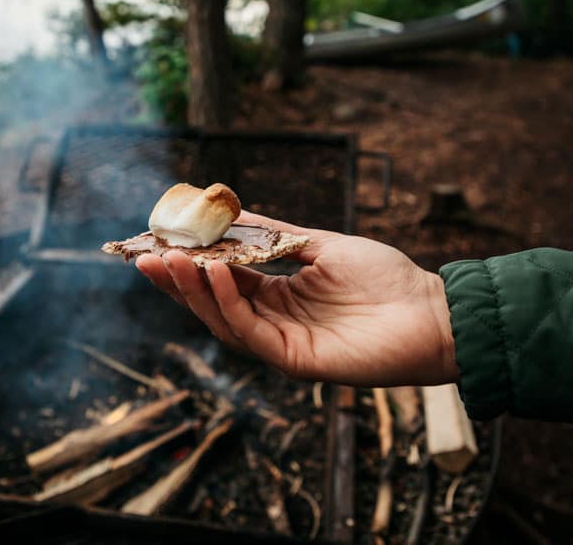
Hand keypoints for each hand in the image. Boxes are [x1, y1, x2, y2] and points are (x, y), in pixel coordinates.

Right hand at [135, 212, 458, 386]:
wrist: (430, 312)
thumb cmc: (385, 278)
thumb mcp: (321, 244)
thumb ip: (275, 234)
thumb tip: (231, 212)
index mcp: (278, 295)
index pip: (220, 280)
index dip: (188, 263)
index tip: (157, 240)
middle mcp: (272, 321)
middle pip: (210, 303)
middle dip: (175, 280)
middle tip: (142, 255)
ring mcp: (281, 343)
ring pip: (222, 319)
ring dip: (192, 290)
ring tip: (169, 259)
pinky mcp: (294, 360)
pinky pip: (249, 330)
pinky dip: (227, 301)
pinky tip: (215, 271)